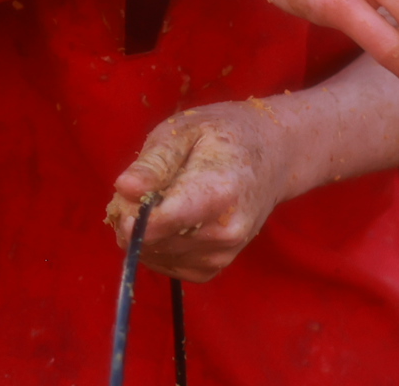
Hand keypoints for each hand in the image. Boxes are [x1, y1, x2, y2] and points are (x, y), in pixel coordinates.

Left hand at [108, 100, 303, 283]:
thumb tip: (124, 189)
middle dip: (133, 219)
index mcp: (217, 194)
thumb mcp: (186, 130)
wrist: (275, 155)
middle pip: (151, 242)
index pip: (159, 224)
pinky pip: (166, 265)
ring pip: (154, 256)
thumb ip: (155, 161)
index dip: (130, 214)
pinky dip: (158, 245)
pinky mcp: (215, 268)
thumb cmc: (226, 134)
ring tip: (161, 199)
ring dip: (144, 233)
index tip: (126, 195)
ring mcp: (222, 254)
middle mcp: (223, 233)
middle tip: (144, 188)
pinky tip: (170, 219)